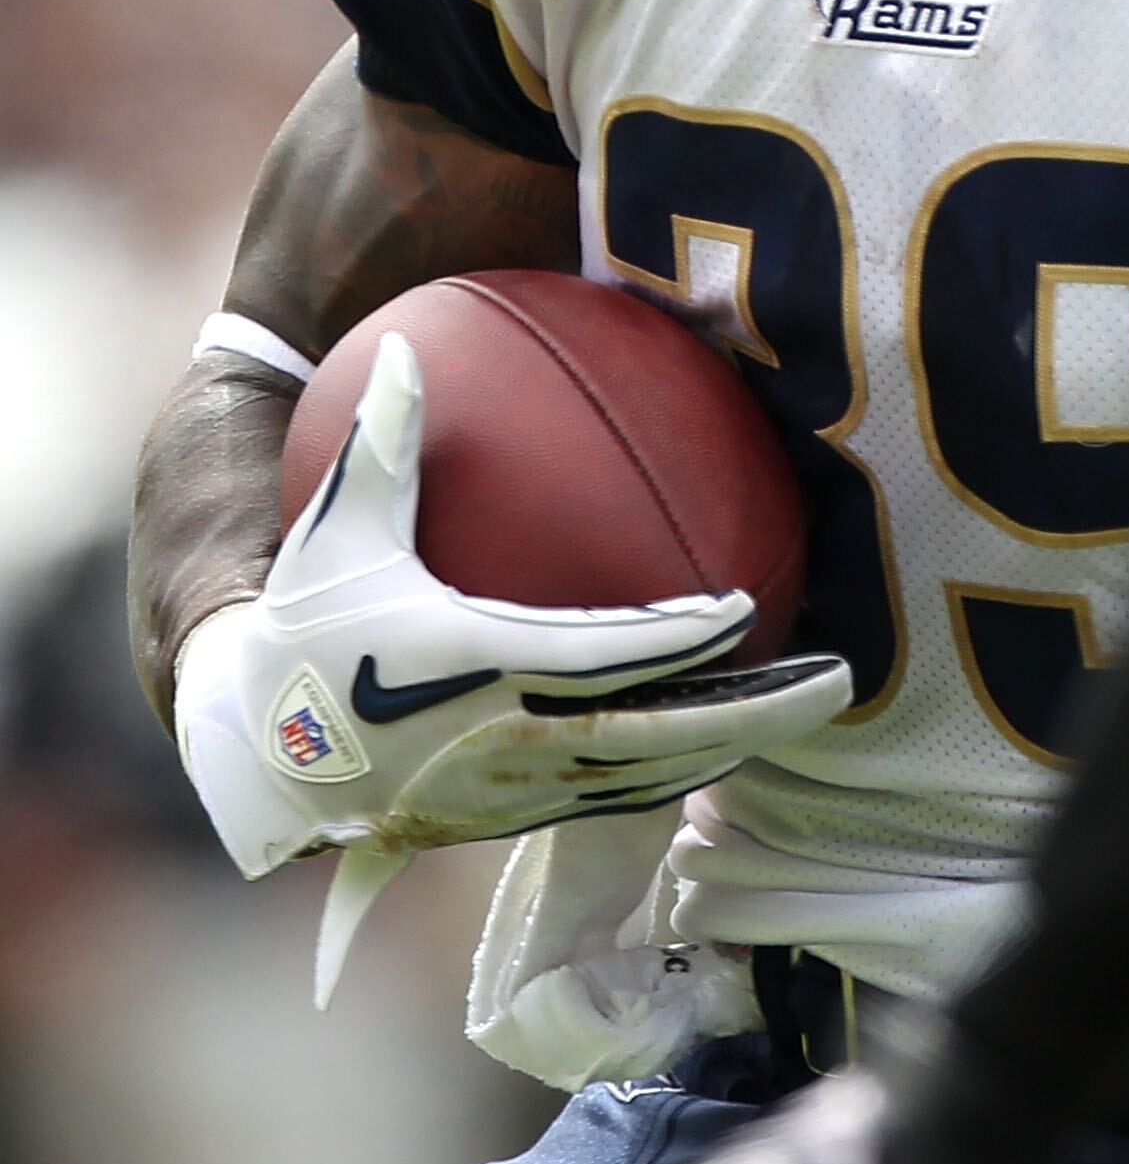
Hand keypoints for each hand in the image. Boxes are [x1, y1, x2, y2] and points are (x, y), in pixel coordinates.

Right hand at [174, 330, 851, 879]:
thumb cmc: (303, 634)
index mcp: (476, 668)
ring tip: (808, 711)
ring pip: (650, 777)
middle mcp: (509, 742)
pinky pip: (617, 797)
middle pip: (660, 737)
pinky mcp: (513, 818)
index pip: (604, 657)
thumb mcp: (335, 530)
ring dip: (735, 747)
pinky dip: (681, 768)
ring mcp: (517, 792)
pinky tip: (728, 737)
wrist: (255, 760)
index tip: (741, 607)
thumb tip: (412, 344)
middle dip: (756, 713)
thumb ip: (384, 440)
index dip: (679, 639)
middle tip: (838, 681)